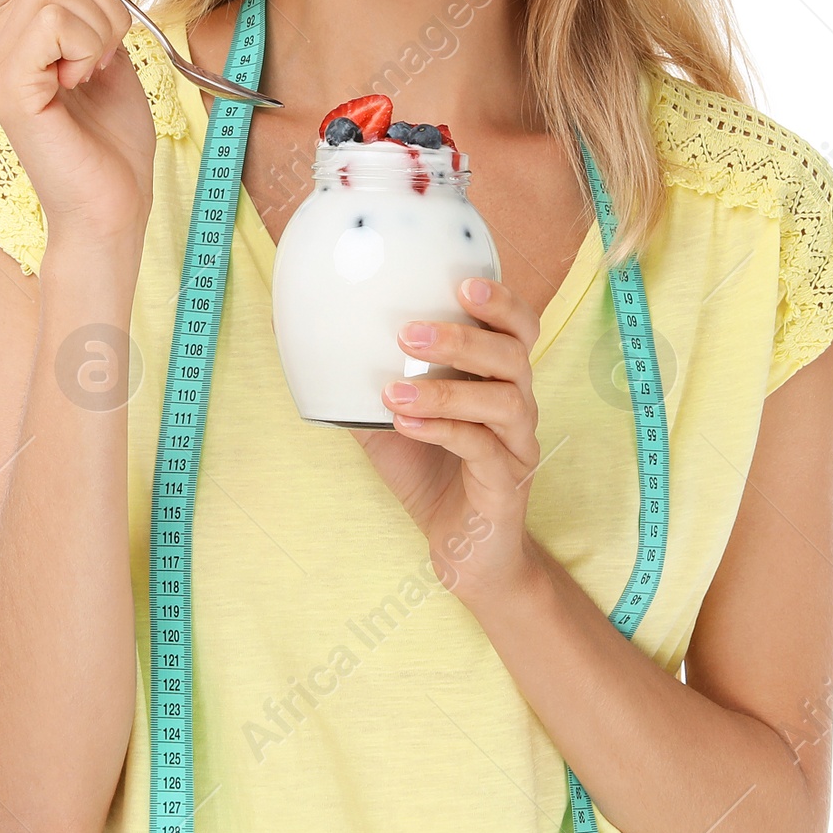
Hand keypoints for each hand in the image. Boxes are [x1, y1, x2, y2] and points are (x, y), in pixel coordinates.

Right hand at [0, 0, 155, 247]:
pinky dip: (86, 47)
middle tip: (103, 56)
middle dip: (105, 0)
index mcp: (15, 27)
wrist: (113, 203)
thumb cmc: (112, 137)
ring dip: (101, 31)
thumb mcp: (106, 42)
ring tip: (91, 77)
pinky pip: (53, 20)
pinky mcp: (7, 83)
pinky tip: (78, 86)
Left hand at [354, 276, 543, 606]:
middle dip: (463, 338)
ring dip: (446, 389)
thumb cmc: (430, 474)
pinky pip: (482, 449)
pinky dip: (443, 431)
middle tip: (409, 333)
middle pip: (514, 355)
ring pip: (503, 400)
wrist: (464, 550)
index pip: (519, 327)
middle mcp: (519, 405)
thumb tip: (312, 350)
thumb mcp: (391, 423)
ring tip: (394, 391)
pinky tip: (404, 425)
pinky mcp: (508, 484)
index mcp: (499, 379)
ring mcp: (518, 445)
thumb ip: (364, 388)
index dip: (501, 301)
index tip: (463, 282)